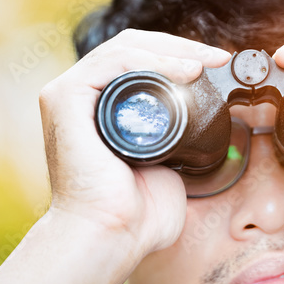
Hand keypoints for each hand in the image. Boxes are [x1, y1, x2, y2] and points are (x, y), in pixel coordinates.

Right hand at [38, 29, 230, 258]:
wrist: (112, 236)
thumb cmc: (136, 212)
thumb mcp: (167, 163)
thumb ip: (181, 142)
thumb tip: (211, 123)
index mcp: (101, 107)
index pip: (139, 60)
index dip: (179, 54)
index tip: (218, 64)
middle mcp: (82, 97)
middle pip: (133, 48)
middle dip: (180, 47)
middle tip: (218, 58)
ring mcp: (69, 95)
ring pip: (124, 48)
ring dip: (172, 49)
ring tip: (206, 64)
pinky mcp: (64, 98)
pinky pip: (113, 62)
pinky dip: (152, 60)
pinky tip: (184, 71)